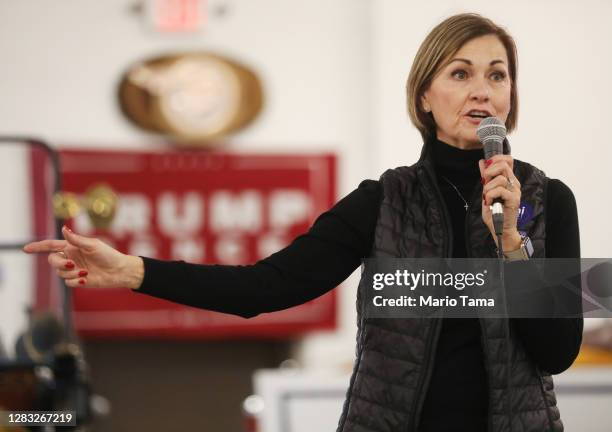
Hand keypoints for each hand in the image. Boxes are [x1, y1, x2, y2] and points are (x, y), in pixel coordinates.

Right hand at [22, 226, 143, 288]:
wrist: (119, 271)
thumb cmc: (108, 255)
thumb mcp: (93, 245)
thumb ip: (76, 239)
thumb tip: (63, 229)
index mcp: (72, 246)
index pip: (51, 246)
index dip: (38, 247)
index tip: (25, 249)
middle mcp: (71, 257)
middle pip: (52, 260)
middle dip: (59, 263)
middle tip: (71, 264)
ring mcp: (73, 269)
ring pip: (59, 272)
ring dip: (70, 273)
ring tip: (85, 272)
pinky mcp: (77, 280)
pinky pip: (67, 282)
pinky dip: (75, 280)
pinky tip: (86, 278)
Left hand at [479, 155, 521, 250]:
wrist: (500, 228)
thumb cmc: (494, 211)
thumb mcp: (486, 191)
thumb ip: (486, 177)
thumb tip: (482, 162)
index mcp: (509, 180)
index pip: (508, 160)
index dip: (496, 159)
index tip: (486, 168)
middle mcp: (514, 183)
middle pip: (503, 165)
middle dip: (489, 172)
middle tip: (484, 183)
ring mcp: (515, 191)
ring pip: (500, 178)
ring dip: (488, 187)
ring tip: (486, 197)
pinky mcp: (514, 199)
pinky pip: (500, 190)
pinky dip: (490, 195)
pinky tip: (489, 202)